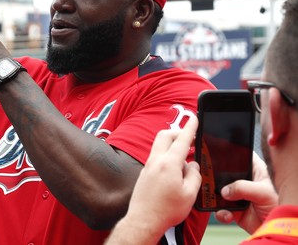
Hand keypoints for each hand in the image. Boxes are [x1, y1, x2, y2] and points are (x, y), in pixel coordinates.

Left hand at [124, 117, 200, 234]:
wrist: (143, 220)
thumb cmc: (166, 210)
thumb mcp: (189, 194)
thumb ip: (194, 175)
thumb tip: (193, 165)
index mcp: (168, 164)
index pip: (181, 140)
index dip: (190, 127)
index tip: (194, 117)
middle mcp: (155, 161)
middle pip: (165, 136)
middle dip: (178, 132)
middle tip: (190, 137)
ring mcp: (148, 166)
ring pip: (159, 146)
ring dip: (172, 145)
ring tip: (186, 156)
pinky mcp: (144, 173)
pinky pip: (156, 157)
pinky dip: (167, 156)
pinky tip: (175, 169)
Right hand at [214, 153, 276, 233]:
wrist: (276, 229)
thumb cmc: (279, 206)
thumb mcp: (263, 192)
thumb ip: (242, 188)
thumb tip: (224, 191)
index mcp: (256, 171)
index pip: (242, 156)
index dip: (232, 154)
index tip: (218, 154)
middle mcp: (245, 182)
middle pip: (226, 174)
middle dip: (217, 179)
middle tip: (212, 182)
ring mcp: (239, 196)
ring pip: (220, 192)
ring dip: (216, 198)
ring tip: (220, 202)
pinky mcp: (235, 210)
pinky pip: (221, 209)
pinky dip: (221, 213)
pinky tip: (228, 215)